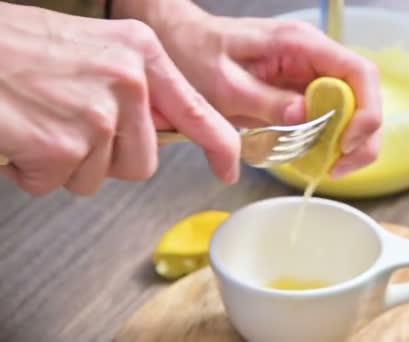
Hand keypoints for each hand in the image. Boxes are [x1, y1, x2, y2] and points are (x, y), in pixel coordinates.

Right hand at [0, 3, 239, 195]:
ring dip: (67, 164)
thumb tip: (153, 130)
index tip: (229, 168)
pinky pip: (58, 182)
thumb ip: (133, 89)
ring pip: (98, 177)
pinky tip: (20, 135)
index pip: (197, 111)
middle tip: (68, 126)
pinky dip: (33, 170)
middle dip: (106, 159)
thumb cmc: (16, 47)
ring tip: (40, 123)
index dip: (219, 147)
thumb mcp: (94, 51)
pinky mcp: (65, 143)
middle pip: (142, 162)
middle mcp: (129, 81)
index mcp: (141, 54)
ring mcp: (99, 114)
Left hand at [116, 0, 382, 178]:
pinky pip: (328, 114)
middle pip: (363, 94)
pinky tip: (316, 157)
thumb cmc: (195, 53)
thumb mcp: (224, 83)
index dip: (365, 111)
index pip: (359, 72)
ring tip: (330, 168)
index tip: (346, 144)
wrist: (179, 41)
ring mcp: (308, 73)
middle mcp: (313, 56)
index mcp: (300, 44)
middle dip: (362, 135)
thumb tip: (305, 116)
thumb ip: (265, 100)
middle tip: (339, 167)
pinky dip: (329, 139)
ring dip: (348, 141)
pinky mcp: (300, 89)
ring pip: (351, 108)